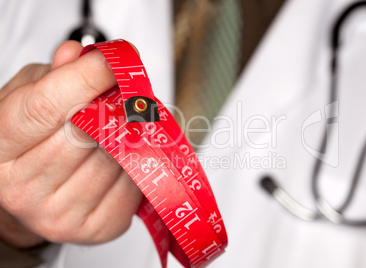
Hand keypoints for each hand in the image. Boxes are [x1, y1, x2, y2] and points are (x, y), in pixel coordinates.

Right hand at [0, 41, 142, 248]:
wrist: (30, 194)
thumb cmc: (28, 144)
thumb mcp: (24, 99)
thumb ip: (51, 76)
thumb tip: (78, 54)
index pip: (46, 107)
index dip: (86, 78)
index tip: (113, 61)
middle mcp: (24, 189)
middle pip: (87, 133)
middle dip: (113, 105)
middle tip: (122, 93)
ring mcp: (61, 215)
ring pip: (117, 157)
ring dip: (128, 134)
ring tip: (118, 127)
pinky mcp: (96, 228)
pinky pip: (134, 183)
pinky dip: (136, 163)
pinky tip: (122, 157)